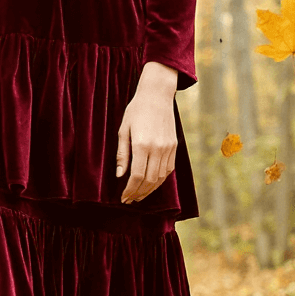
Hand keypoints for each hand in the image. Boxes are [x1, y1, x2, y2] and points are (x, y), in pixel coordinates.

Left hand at [116, 62, 177, 203]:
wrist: (157, 95)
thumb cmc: (136, 111)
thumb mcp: (123, 130)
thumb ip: (122, 154)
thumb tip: (120, 175)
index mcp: (142, 144)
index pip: (137, 176)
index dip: (130, 190)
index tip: (123, 197)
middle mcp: (157, 148)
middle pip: (149, 180)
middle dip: (139, 193)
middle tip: (130, 200)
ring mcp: (168, 148)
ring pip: (160, 177)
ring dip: (150, 189)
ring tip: (139, 195)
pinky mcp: (174, 146)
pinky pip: (169, 169)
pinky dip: (160, 180)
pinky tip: (152, 184)